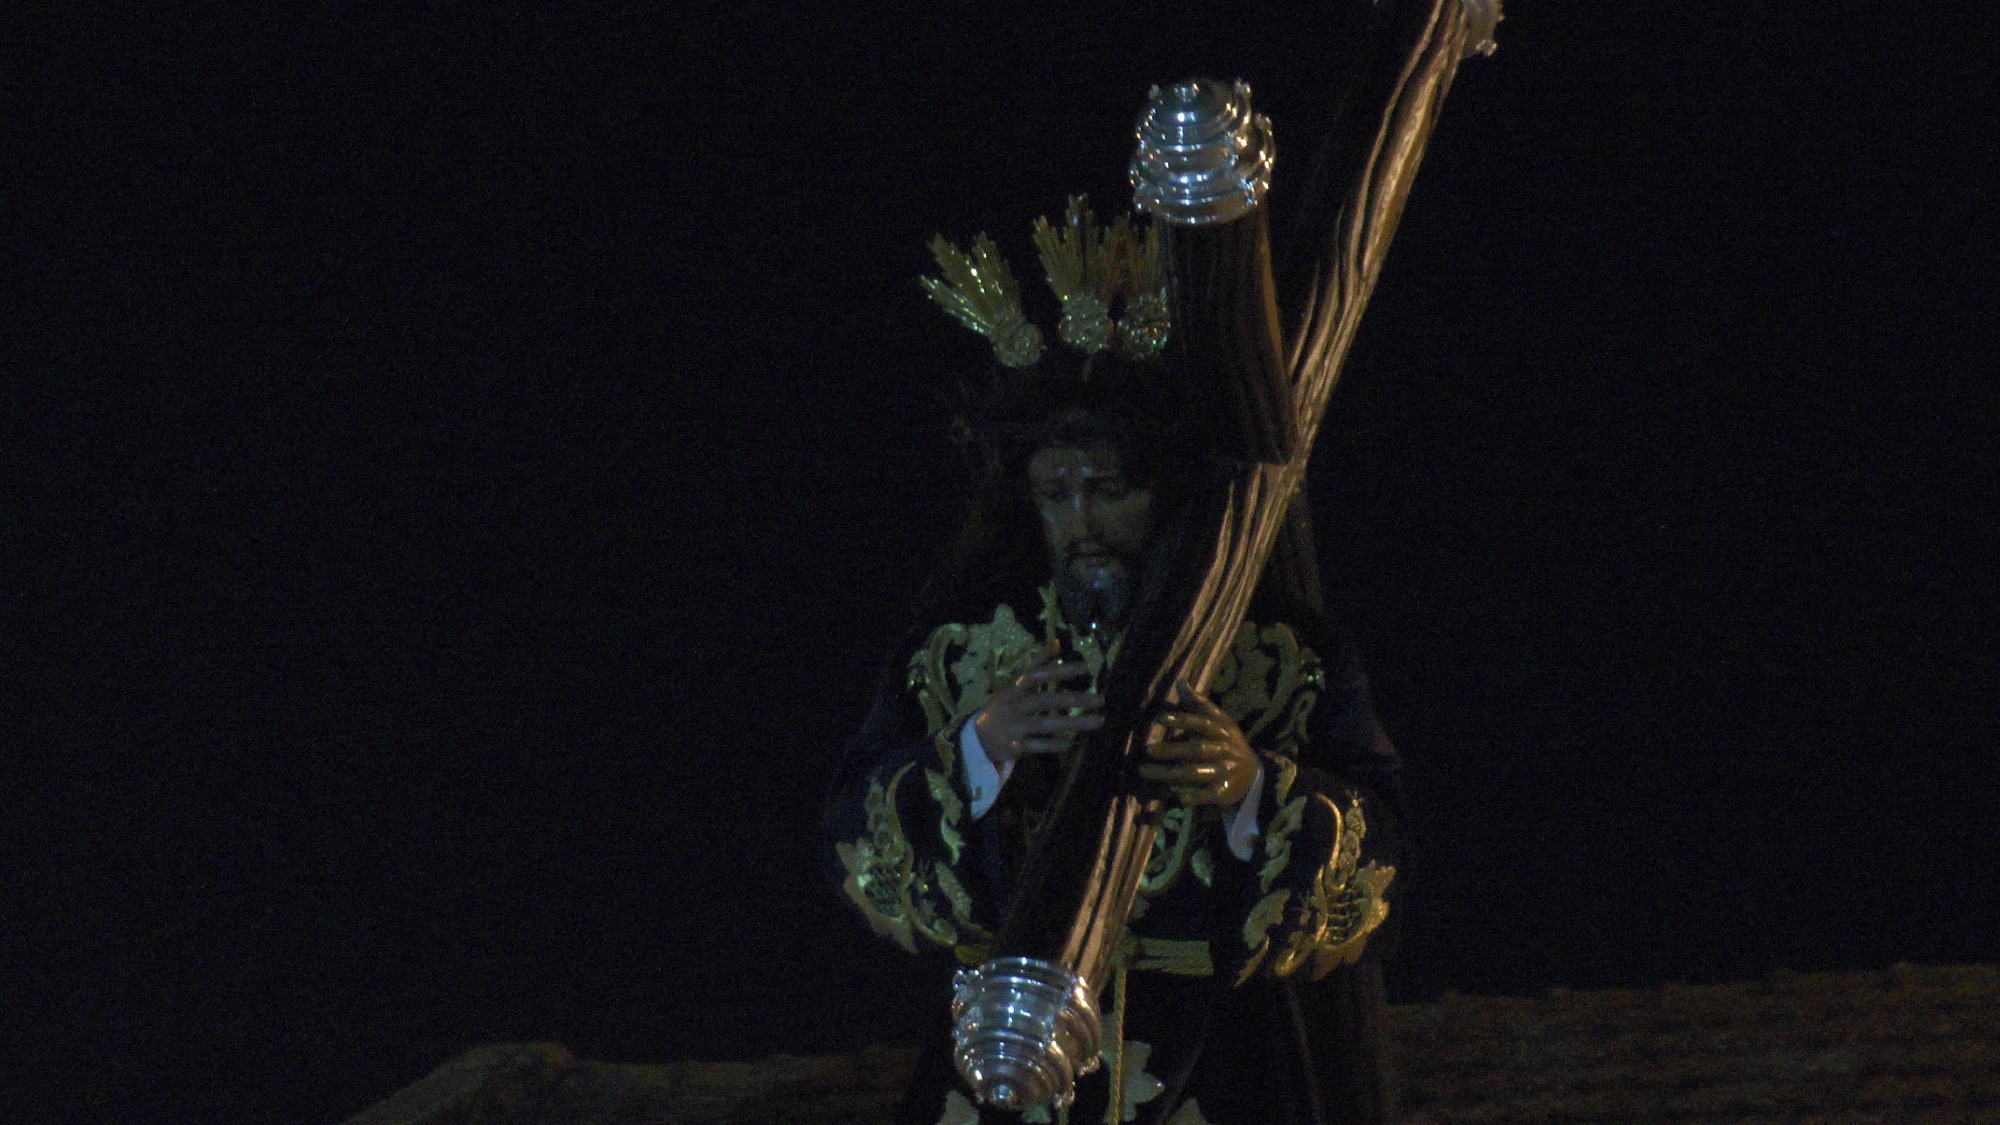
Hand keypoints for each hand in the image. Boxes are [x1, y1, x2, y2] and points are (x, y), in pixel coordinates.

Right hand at [972, 661, 1104, 764]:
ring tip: (1098, 721)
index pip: (1038, 675)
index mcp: (1014, 687)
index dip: (1061, 671)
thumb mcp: (1016, 682)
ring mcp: (1013, 727)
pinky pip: (1037, 746)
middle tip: (1101, 699)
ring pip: (1045, 725)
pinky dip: (1053, 745)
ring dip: (1073, 723)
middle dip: (1074, 700)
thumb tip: (1057, 641)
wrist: (978, 736)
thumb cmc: (1004, 705)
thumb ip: (1037, 663)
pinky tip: (1071, 743)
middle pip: (1046, 700)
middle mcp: (1014, 705)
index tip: (1087, 668)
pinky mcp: (1014, 747)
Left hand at [1139, 685, 1257, 806]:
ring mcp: (1224, 771)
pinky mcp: (1224, 791)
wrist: (1253, 773)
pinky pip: (1208, 795)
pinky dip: (1196, 797)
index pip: (1201, 723)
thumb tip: (1181, 682)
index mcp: (1221, 731)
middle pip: (1196, 749)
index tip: (1159, 718)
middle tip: (1147, 749)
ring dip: (1169, 773)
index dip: (1182, 720)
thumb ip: (1199, 704)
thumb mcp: (1219, 721)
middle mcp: (1223, 750)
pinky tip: (1179, 799)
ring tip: (1144, 771)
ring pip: (1195, 772)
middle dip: (1171, 749)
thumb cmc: (1228, 742)